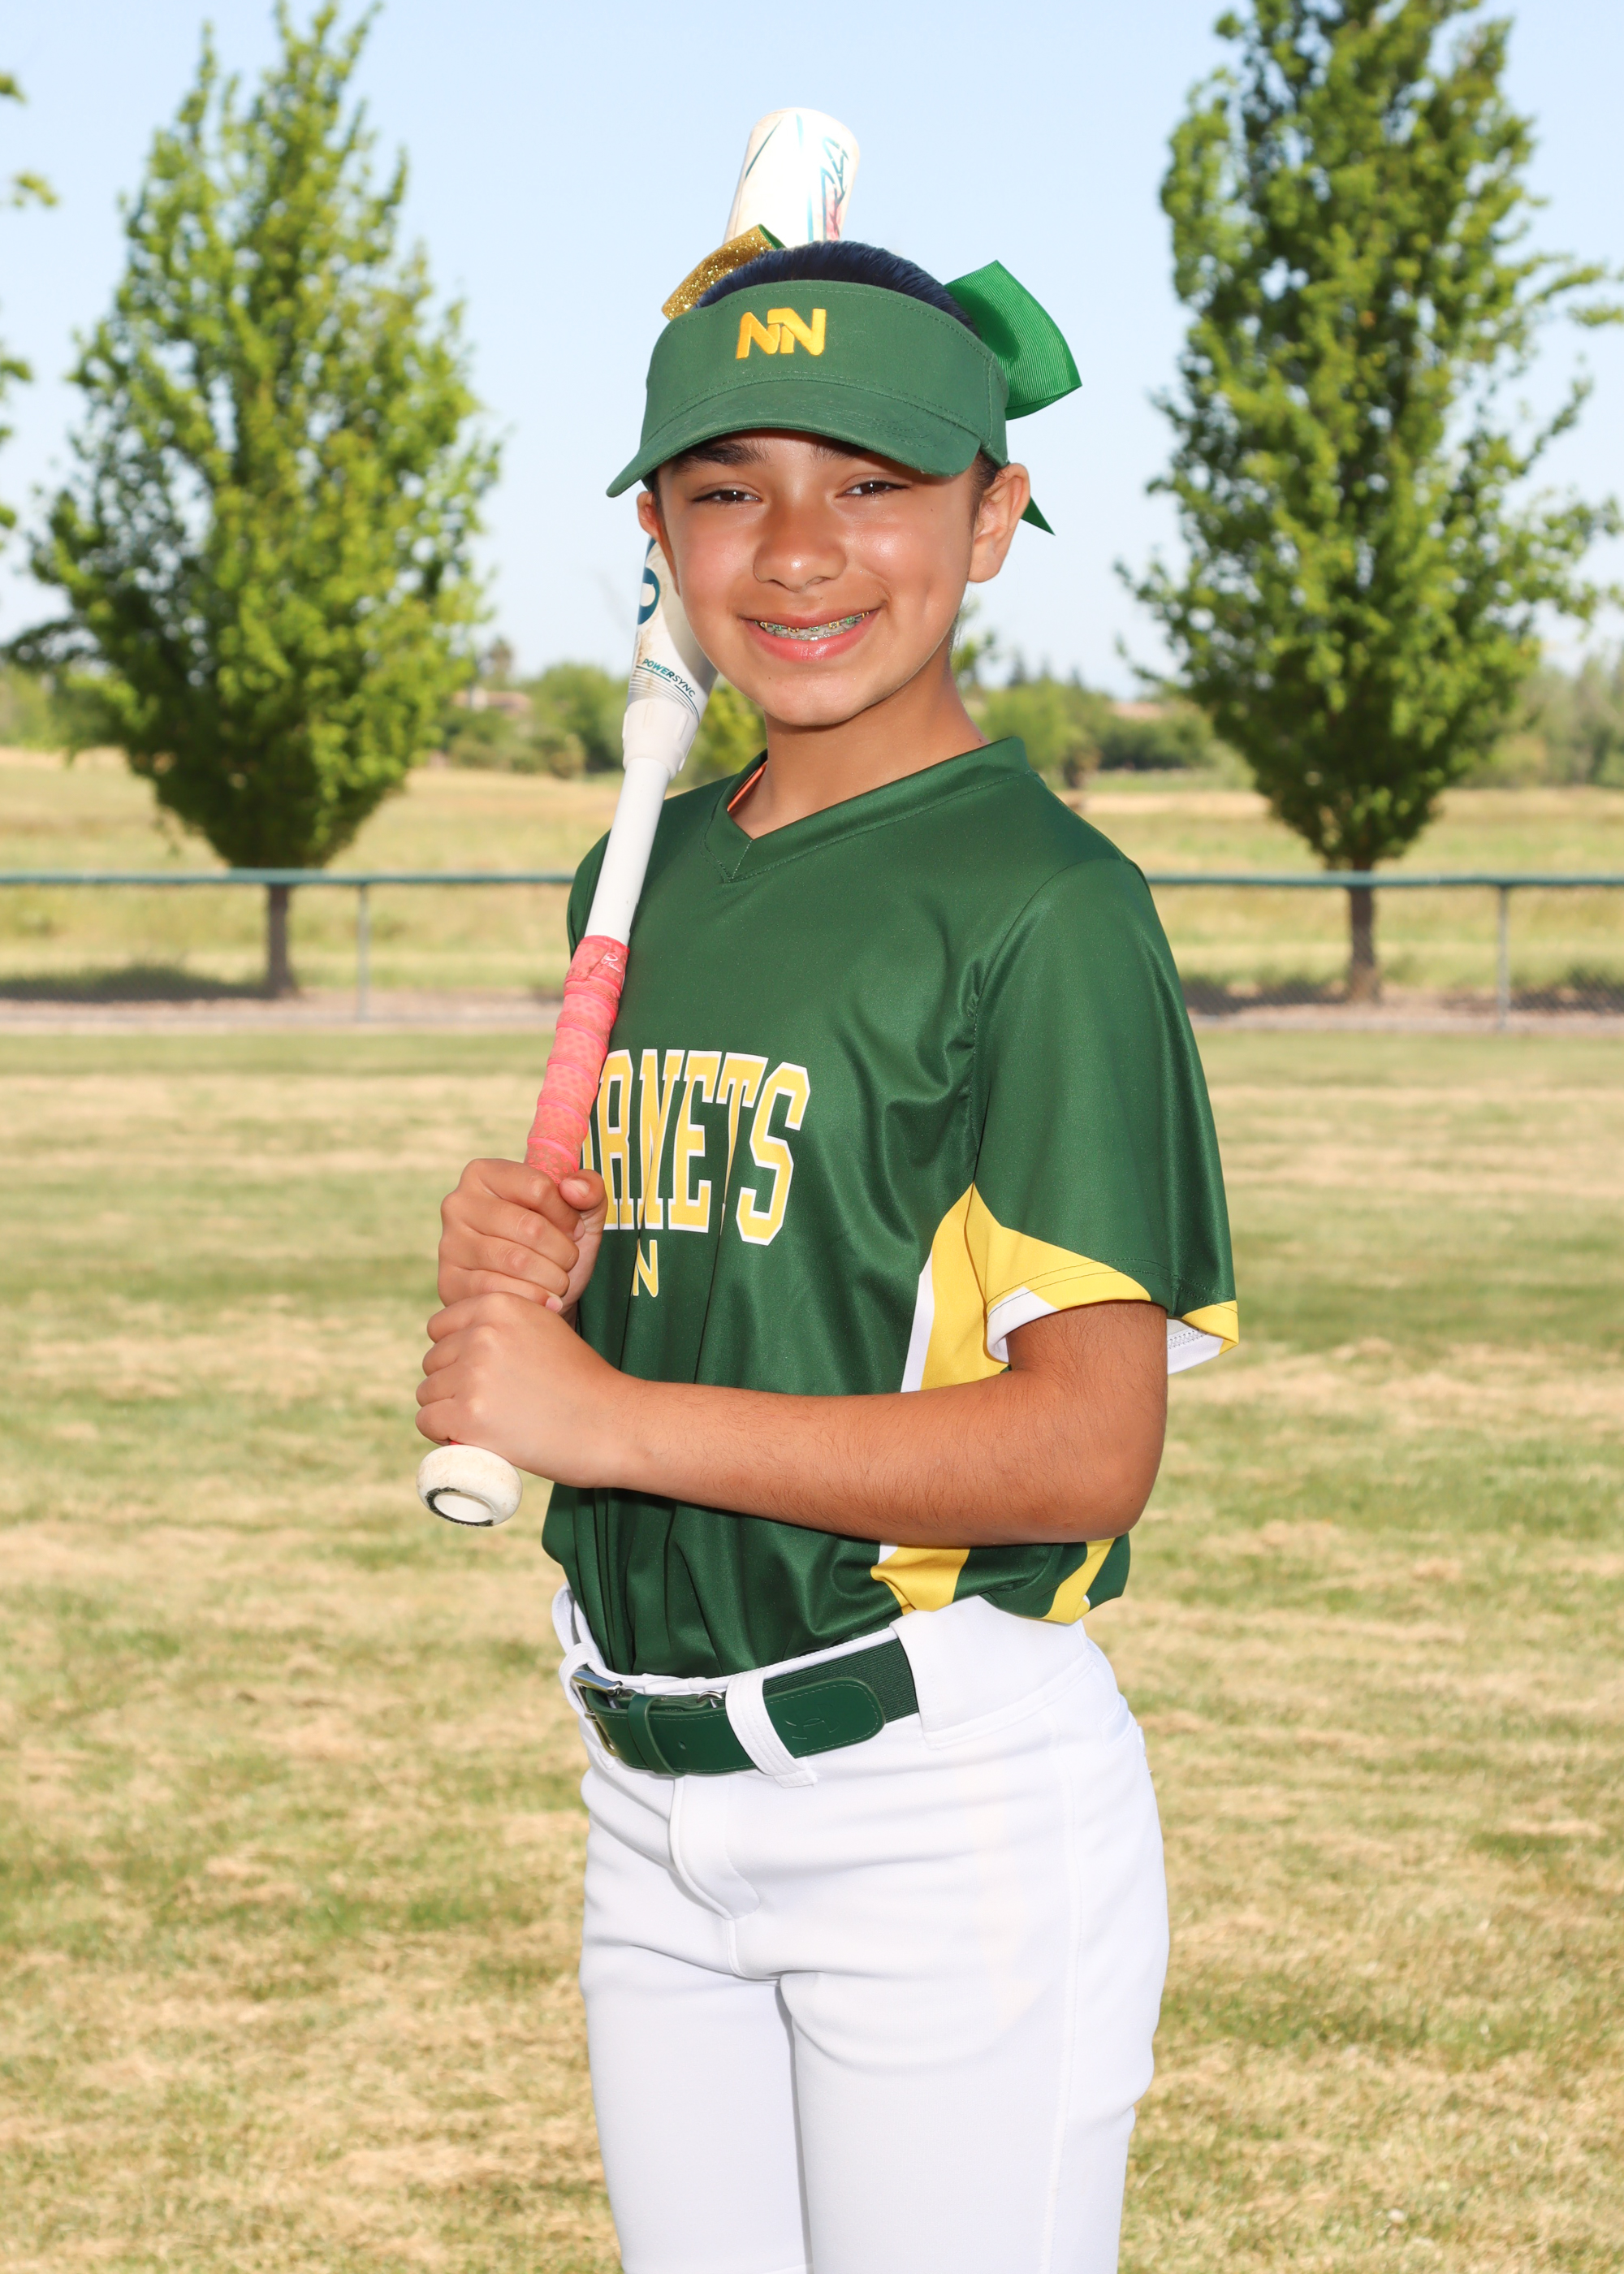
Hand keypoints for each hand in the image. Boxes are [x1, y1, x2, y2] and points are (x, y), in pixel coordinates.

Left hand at [415, 1290, 629, 1483]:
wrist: (614, 1424)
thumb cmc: (584, 1383)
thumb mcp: (546, 1329)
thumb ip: (506, 1326)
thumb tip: (464, 1341)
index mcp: (499, 1305)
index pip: (440, 1327)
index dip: (454, 1355)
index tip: (476, 1376)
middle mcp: (481, 1334)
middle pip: (432, 1362)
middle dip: (450, 1384)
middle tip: (488, 1406)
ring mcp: (473, 1374)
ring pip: (427, 1393)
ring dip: (446, 1411)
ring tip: (485, 1423)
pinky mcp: (469, 1416)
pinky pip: (427, 1423)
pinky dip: (442, 1435)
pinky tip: (468, 1438)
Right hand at [437, 1158, 607, 1314]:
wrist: (535, 1294)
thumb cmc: (554, 1245)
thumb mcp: (581, 1211)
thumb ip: (589, 1188)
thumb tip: (572, 1189)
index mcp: (484, 1173)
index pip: (539, 1187)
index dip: (567, 1214)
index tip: (573, 1229)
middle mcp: (458, 1202)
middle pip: (530, 1226)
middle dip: (563, 1251)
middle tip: (569, 1262)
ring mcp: (450, 1243)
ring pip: (516, 1262)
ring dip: (552, 1278)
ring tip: (559, 1281)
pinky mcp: (449, 1281)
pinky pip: (499, 1291)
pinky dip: (533, 1299)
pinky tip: (545, 1301)